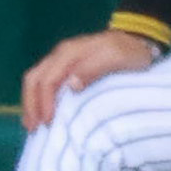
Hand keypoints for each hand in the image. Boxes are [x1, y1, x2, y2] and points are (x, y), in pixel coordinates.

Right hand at [21, 28, 157, 130]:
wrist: (139, 41)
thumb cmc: (130, 53)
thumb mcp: (117, 57)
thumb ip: (94, 68)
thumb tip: (71, 84)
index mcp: (69, 53)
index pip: (48, 79)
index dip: (44, 102)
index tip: (48, 123)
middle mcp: (60, 55)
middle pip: (34, 79)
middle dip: (31, 105)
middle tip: (33, 129)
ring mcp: (60, 60)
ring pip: (35, 80)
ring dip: (31, 102)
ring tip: (32, 126)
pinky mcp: (65, 67)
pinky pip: (43, 81)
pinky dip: (38, 98)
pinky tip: (41, 113)